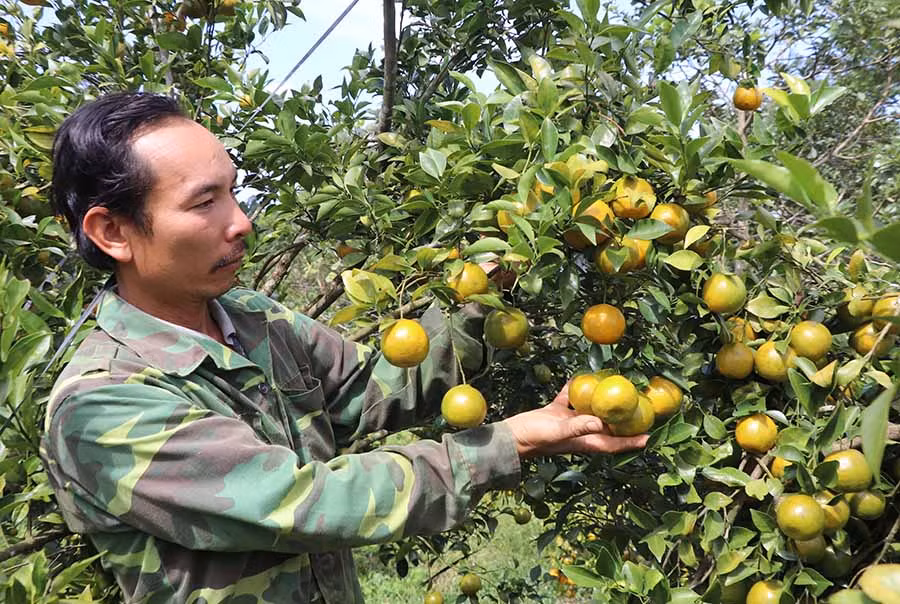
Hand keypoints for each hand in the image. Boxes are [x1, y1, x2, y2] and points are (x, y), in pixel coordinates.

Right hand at [502, 383, 648, 457]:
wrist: (511, 436)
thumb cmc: (535, 438)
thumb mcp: (558, 432)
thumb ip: (579, 427)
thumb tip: (601, 421)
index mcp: (585, 441)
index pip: (613, 443)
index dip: (631, 442)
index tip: (649, 437)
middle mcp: (581, 432)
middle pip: (607, 427)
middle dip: (621, 420)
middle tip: (637, 407)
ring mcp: (568, 422)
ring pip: (590, 411)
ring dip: (600, 402)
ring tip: (613, 389)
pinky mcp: (556, 412)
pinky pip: (570, 399)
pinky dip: (576, 389)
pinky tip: (580, 377)